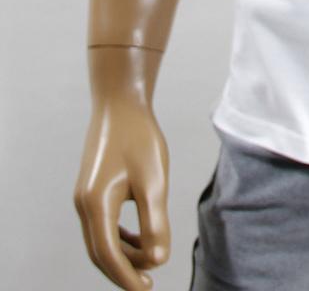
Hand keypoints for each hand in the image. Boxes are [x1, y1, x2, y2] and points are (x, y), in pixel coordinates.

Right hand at [73, 100, 170, 289]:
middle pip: (100, 252)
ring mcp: (85, 197)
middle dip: (123, 271)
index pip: (108, 255)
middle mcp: (83, 205)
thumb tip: (158, 259)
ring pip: (101, 239)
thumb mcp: (153, 180)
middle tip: (147, 286)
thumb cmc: (140, 138)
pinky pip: (104, 224)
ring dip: (123, 255)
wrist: (121, 103)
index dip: (126, 277)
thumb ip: (154, 221)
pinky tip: (141, 240)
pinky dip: (121, 237)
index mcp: (95, 205)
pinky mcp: (93, 189)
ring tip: (148, 265)